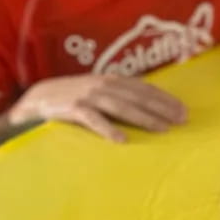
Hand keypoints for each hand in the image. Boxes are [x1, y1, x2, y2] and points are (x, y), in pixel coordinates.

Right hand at [10, 74, 186, 141]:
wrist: (37, 99)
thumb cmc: (73, 98)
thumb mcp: (98, 92)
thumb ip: (119, 96)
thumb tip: (147, 107)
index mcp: (111, 80)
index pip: (144, 88)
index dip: (165, 98)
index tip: (183, 110)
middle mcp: (103, 85)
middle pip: (138, 97)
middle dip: (162, 108)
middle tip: (181, 120)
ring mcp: (88, 96)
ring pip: (121, 107)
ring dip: (144, 118)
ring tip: (162, 129)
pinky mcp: (72, 109)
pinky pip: (93, 120)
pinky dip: (108, 129)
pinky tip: (122, 140)